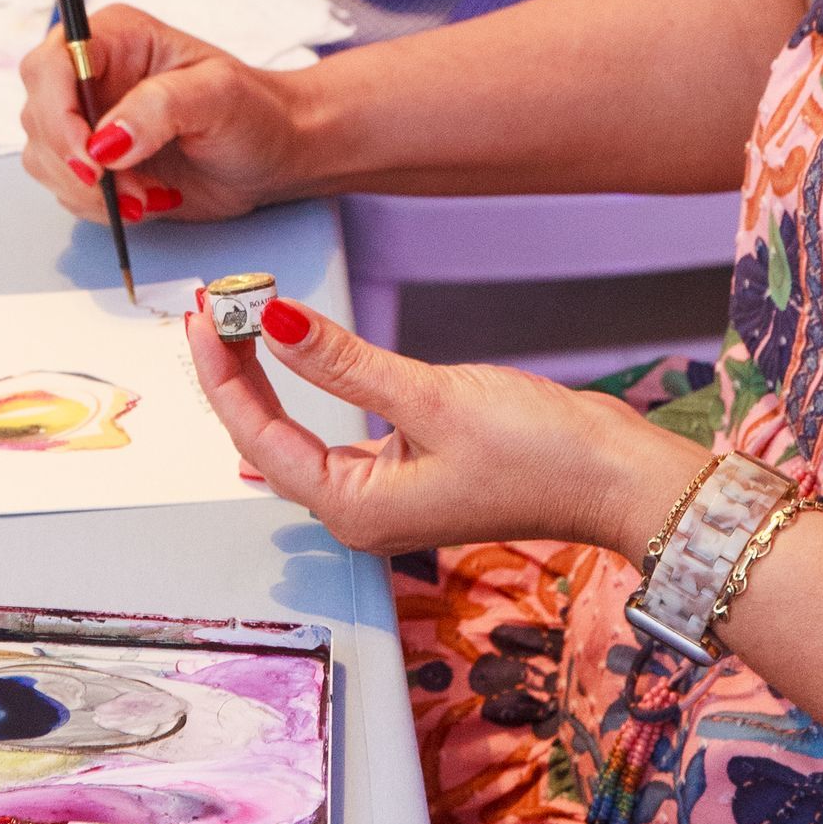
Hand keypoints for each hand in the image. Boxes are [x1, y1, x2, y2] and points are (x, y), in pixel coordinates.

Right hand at [20, 3, 314, 224]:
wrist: (273, 154)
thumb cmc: (255, 112)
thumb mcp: (218, 97)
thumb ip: (159, 108)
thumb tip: (106, 141)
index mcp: (114, 38)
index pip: (51, 65)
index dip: (58, 114)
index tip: (91, 158)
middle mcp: (91, 75)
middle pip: (38, 116)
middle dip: (77, 163)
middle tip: (127, 188)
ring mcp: (88, 121)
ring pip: (45, 160)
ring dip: (93, 191)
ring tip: (150, 194)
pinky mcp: (94, 163)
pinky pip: (67, 191)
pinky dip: (102, 207)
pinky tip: (148, 199)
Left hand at [188, 296, 695, 562]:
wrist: (620, 478)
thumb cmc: (543, 455)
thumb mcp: (432, 397)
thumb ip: (346, 363)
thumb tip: (274, 324)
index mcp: (356, 510)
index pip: (259, 438)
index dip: (224, 375)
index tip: (203, 318)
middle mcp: (362, 513)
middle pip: (270, 439)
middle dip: (236, 374)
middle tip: (213, 310)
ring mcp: (387, 495)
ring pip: (301, 434)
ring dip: (269, 379)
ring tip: (240, 322)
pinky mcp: (411, 472)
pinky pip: (338, 432)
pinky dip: (311, 389)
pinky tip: (290, 361)